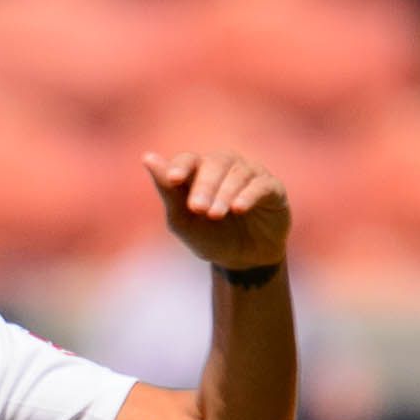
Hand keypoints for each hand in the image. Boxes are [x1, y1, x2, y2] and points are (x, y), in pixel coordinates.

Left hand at [143, 149, 288, 274]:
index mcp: (200, 172)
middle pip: (214, 164)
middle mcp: (226, 167)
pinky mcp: (272, 188)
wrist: (245, 262)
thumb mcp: (184, 221)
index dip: (182, 166)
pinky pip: (260, 185)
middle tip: (198, 208)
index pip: (189, 160)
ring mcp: (251, 174)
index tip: (173, 179)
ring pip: (237, 173)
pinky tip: (238, 208)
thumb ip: (167, 191)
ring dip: (224, 193)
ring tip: (215, 215)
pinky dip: (248, 195)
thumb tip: (148, 156)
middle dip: (204, 186)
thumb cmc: (211, 238)